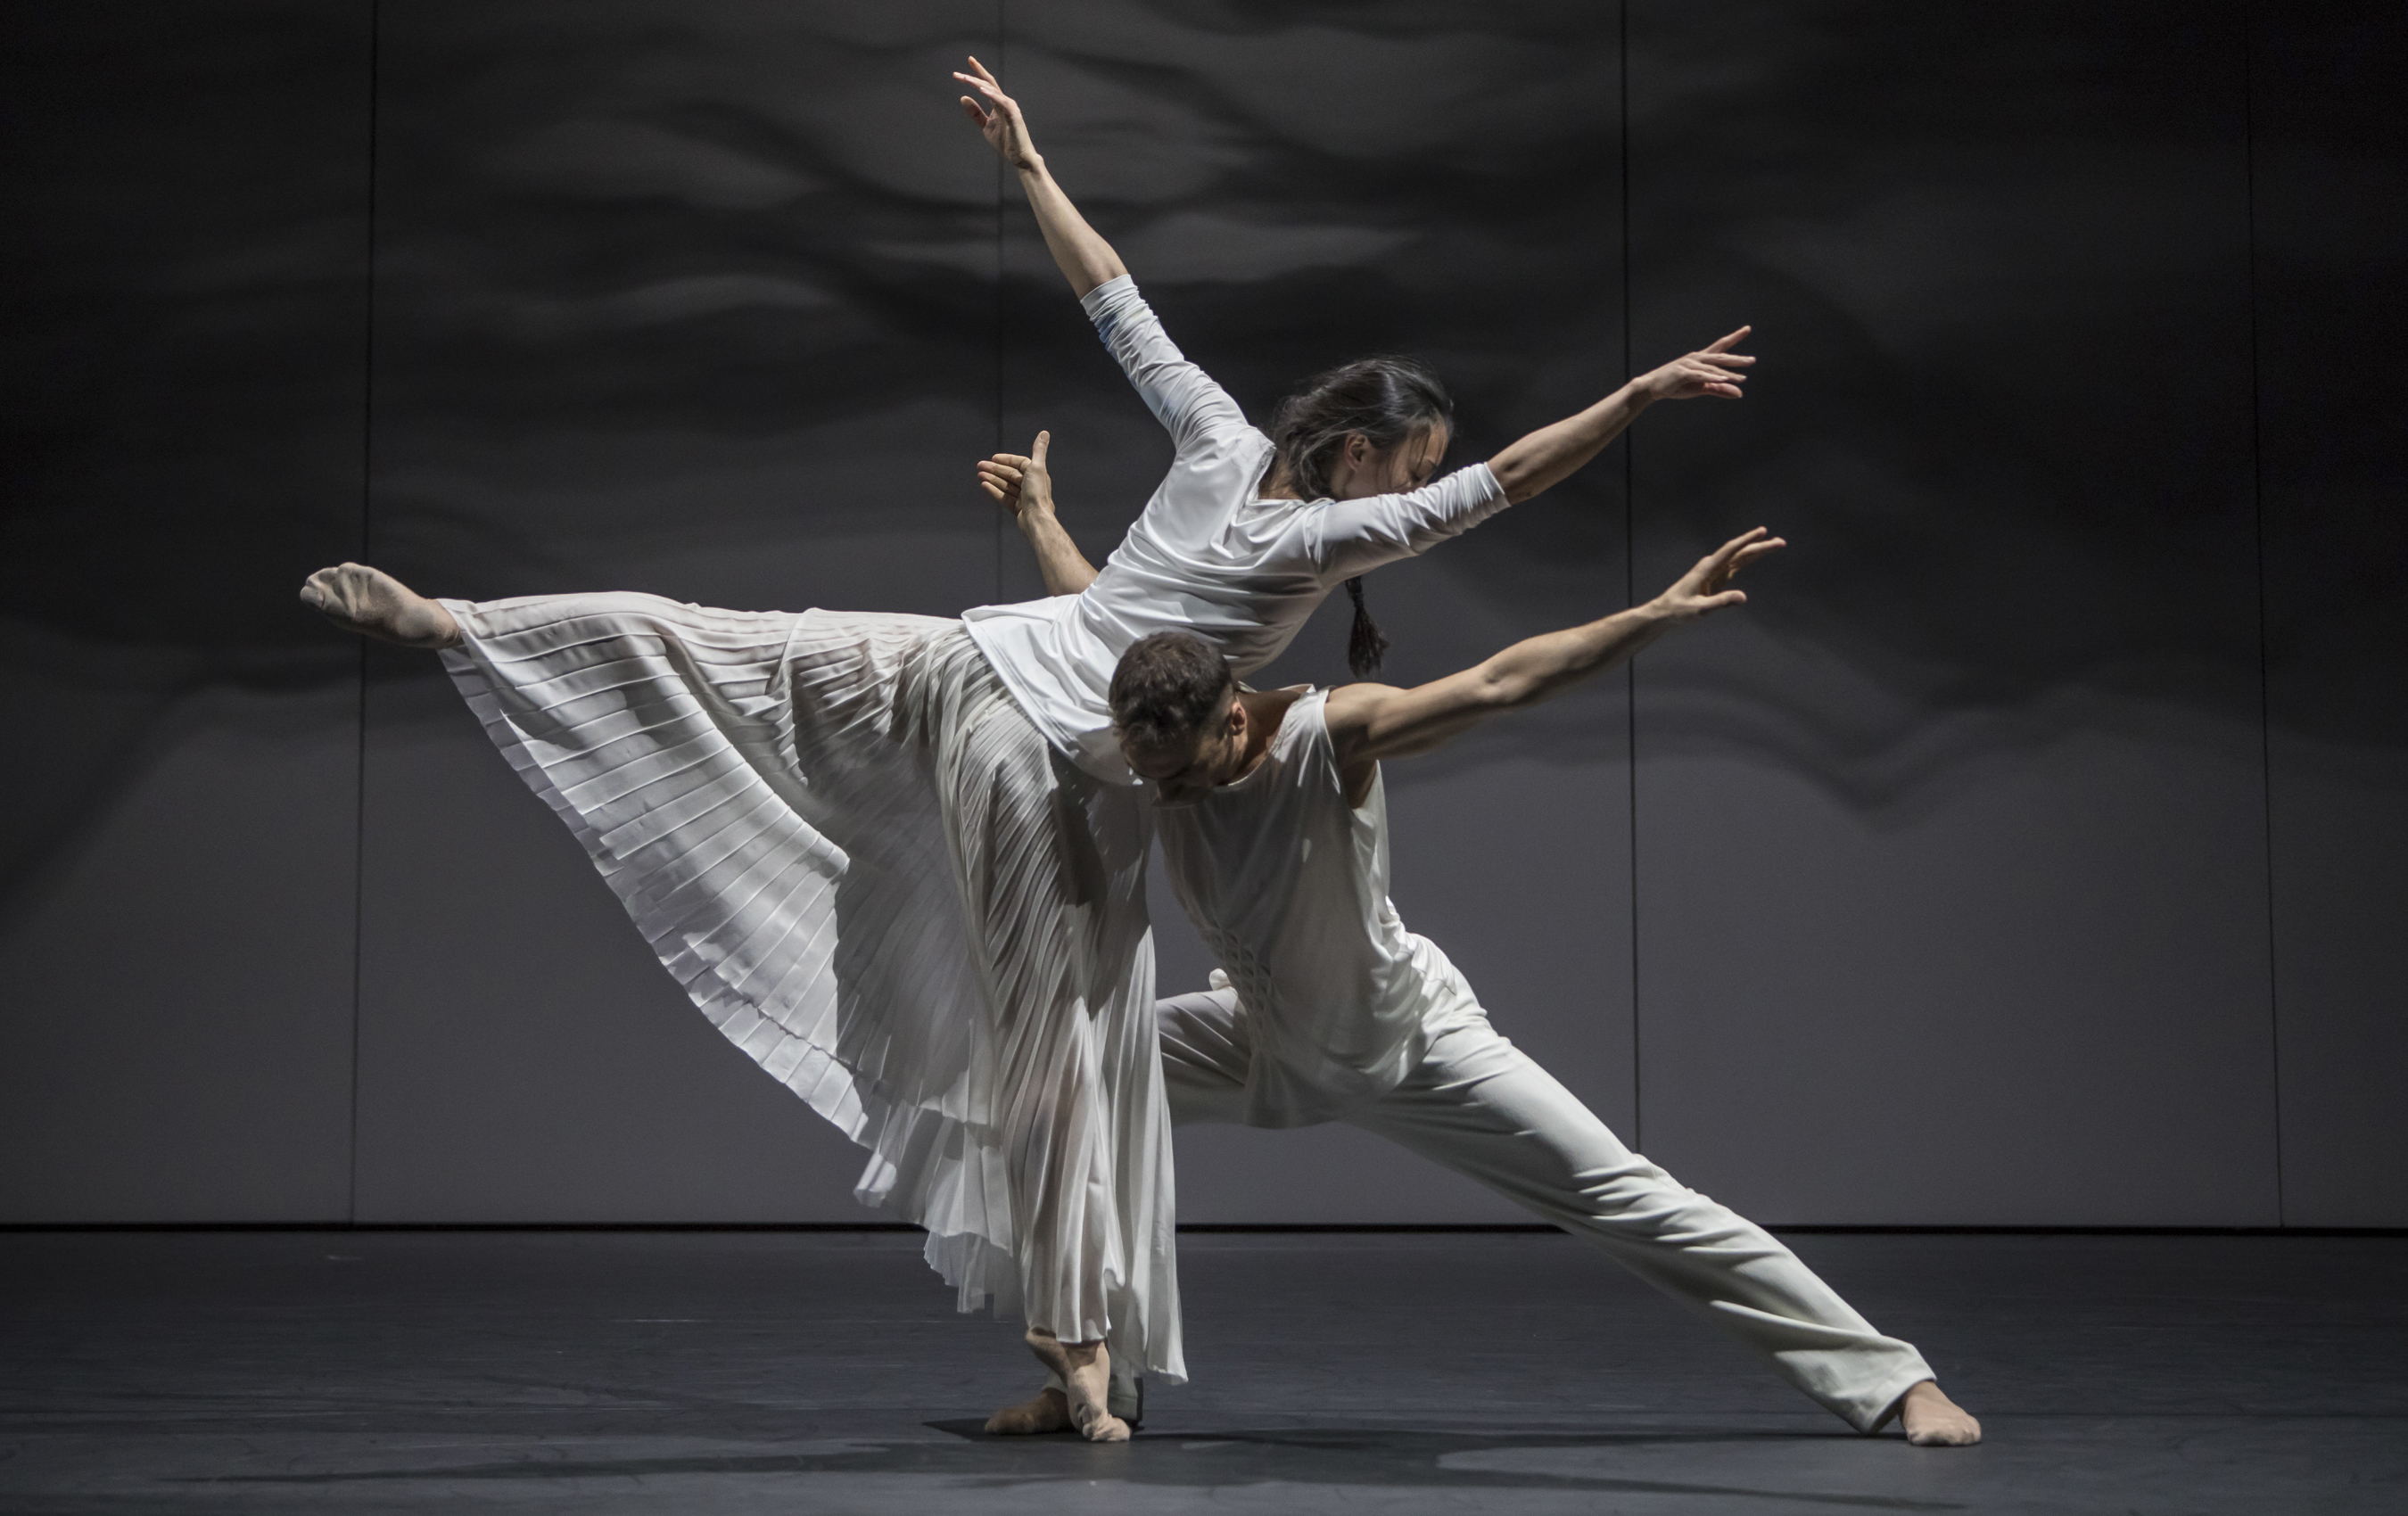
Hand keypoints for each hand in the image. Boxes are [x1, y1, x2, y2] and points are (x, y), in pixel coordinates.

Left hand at [956, 56, 1038, 169]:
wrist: (1020, 158)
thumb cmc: (1006, 142)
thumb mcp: (986, 126)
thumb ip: (976, 113)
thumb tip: (963, 97)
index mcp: (998, 103)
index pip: (986, 84)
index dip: (976, 73)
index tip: (964, 65)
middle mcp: (1005, 102)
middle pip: (988, 83)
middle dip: (974, 75)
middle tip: (956, 74)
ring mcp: (1010, 107)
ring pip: (993, 90)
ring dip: (978, 84)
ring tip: (966, 79)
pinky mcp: (1014, 115)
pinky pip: (1001, 102)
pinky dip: (992, 95)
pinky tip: (981, 90)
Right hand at [977, 430, 1053, 520]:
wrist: (1036, 519)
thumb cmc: (1036, 493)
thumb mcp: (1037, 468)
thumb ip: (1039, 450)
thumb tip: (1044, 432)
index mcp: (1036, 474)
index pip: (1020, 463)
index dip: (1006, 459)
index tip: (993, 458)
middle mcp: (1030, 485)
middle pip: (1010, 474)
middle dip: (995, 469)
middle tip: (980, 466)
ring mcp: (1023, 498)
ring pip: (1006, 485)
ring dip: (992, 479)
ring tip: (979, 475)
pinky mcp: (1017, 509)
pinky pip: (1004, 497)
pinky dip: (994, 490)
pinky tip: (984, 485)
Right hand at [1639, 326, 1752, 401]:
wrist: (1653, 386)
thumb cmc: (1677, 385)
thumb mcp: (1701, 388)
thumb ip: (1720, 388)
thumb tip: (1740, 393)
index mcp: (1702, 359)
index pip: (1721, 347)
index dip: (1734, 337)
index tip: (1747, 329)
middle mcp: (1697, 358)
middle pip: (1721, 356)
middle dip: (1737, 359)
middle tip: (1752, 360)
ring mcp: (1689, 364)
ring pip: (1713, 368)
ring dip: (1728, 374)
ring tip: (1742, 378)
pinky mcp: (1683, 373)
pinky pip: (1700, 375)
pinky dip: (1712, 377)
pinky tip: (1723, 378)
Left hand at [1650, 526, 1784, 619]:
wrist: (1666, 611)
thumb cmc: (1679, 609)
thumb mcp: (1700, 609)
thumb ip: (1721, 602)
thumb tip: (1743, 597)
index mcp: (1707, 568)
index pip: (1730, 550)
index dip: (1747, 540)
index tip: (1762, 532)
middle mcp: (1712, 566)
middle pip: (1740, 552)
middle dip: (1760, 545)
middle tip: (1781, 542)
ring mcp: (1715, 572)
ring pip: (1740, 557)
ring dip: (1757, 550)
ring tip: (1776, 545)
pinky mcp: (1717, 579)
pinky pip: (1736, 566)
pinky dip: (1749, 560)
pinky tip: (1758, 554)